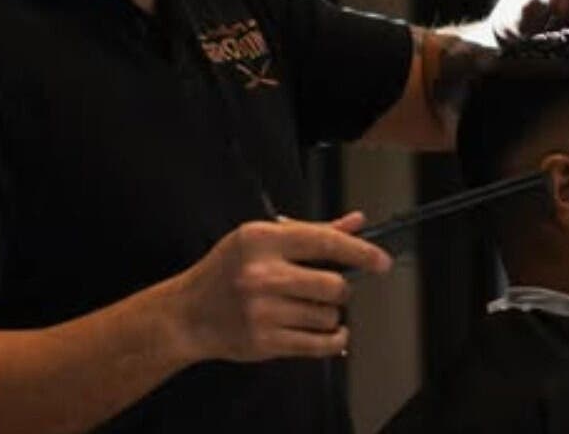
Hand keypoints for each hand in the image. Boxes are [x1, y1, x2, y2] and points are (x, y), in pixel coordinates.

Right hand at [173, 211, 390, 362]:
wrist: (188, 314)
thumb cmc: (226, 272)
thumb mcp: (261, 240)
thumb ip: (312, 232)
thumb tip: (356, 224)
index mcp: (261, 240)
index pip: (324, 241)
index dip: (360, 252)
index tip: (380, 261)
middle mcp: (261, 274)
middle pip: (333, 285)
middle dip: (340, 289)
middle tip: (330, 289)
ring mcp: (261, 311)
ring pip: (328, 316)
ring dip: (330, 315)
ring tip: (309, 310)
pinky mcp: (264, 342)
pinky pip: (318, 345)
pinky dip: (334, 340)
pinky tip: (331, 334)